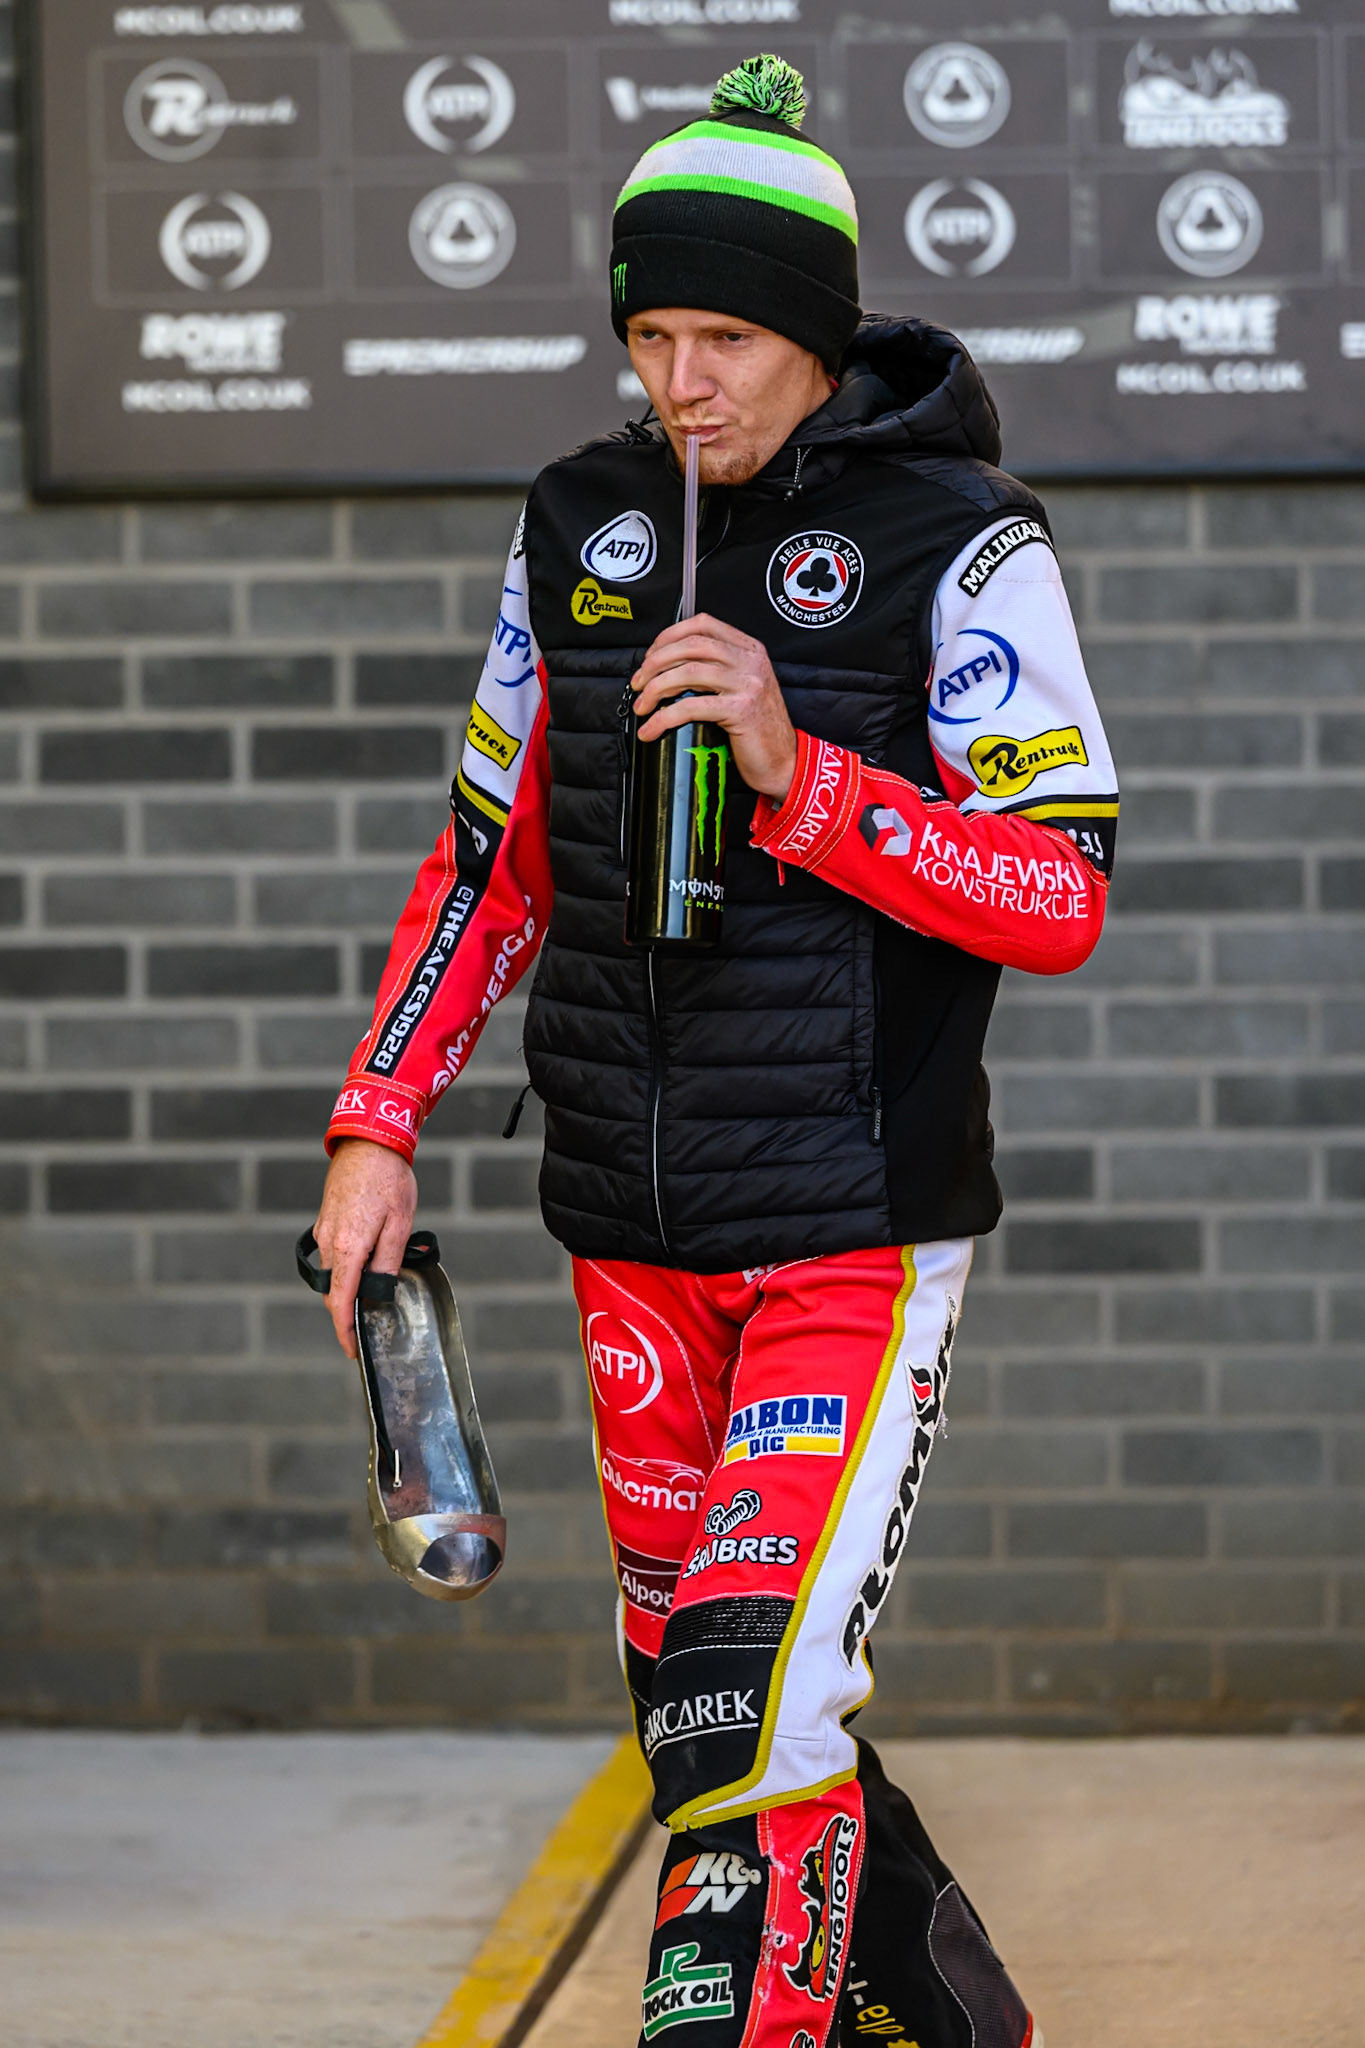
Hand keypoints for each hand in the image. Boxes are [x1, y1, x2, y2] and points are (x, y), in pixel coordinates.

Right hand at [313, 1138, 416, 1357]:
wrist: (369, 1142)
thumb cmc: (389, 1180)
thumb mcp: (400, 1224)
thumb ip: (387, 1262)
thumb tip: (379, 1293)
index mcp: (348, 1248)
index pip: (340, 1301)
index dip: (345, 1330)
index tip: (352, 1349)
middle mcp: (330, 1243)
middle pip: (334, 1291)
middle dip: (348, 1311)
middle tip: (369, 1325)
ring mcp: (324, 1231)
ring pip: (334, 1273)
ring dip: (348, 1287)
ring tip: (374, 1291)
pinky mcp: (325, 1220)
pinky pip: (332, 1254)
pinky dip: (345, 1266)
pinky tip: (366, 1261)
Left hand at [632, 614, 796, 802]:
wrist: (784, 761)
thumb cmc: (757, 729)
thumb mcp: (741, 688)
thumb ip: (716, 670)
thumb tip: (668, 667)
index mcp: (750, 649)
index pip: (702, 624)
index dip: (669, 636)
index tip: (650, 657)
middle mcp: (750, 661)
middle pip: (691, 645)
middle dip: (655, 662)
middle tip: (638, 683)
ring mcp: (748, 684)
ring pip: (688, 672)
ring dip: (655, 688)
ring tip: (642, 706)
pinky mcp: (741, 710)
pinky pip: (691, 707)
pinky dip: (663, 718)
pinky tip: (651, 730)